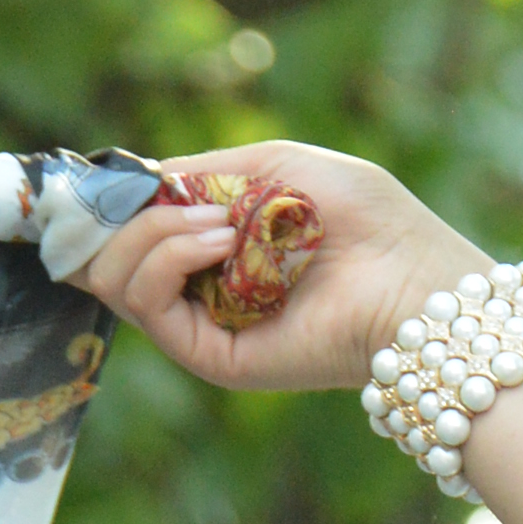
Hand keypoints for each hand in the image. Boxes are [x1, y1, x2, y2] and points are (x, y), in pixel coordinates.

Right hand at [79, 144, 478, 397]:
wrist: (416, 282)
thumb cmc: (367, 218)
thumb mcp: (275, 164)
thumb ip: (202, 171)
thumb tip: (136, 182)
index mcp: (216, 250)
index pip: (130, 228)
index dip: (111, 200)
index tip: (119, 175)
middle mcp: (203, 293)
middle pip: (107, 256)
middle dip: (126, 215)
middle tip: (186, 203)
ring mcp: (205, 328)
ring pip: (115, 278)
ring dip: (153, 232)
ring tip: (220, 224)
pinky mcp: (213, 359)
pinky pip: (146, 303)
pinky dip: (167, 257)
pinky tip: (219, 242)